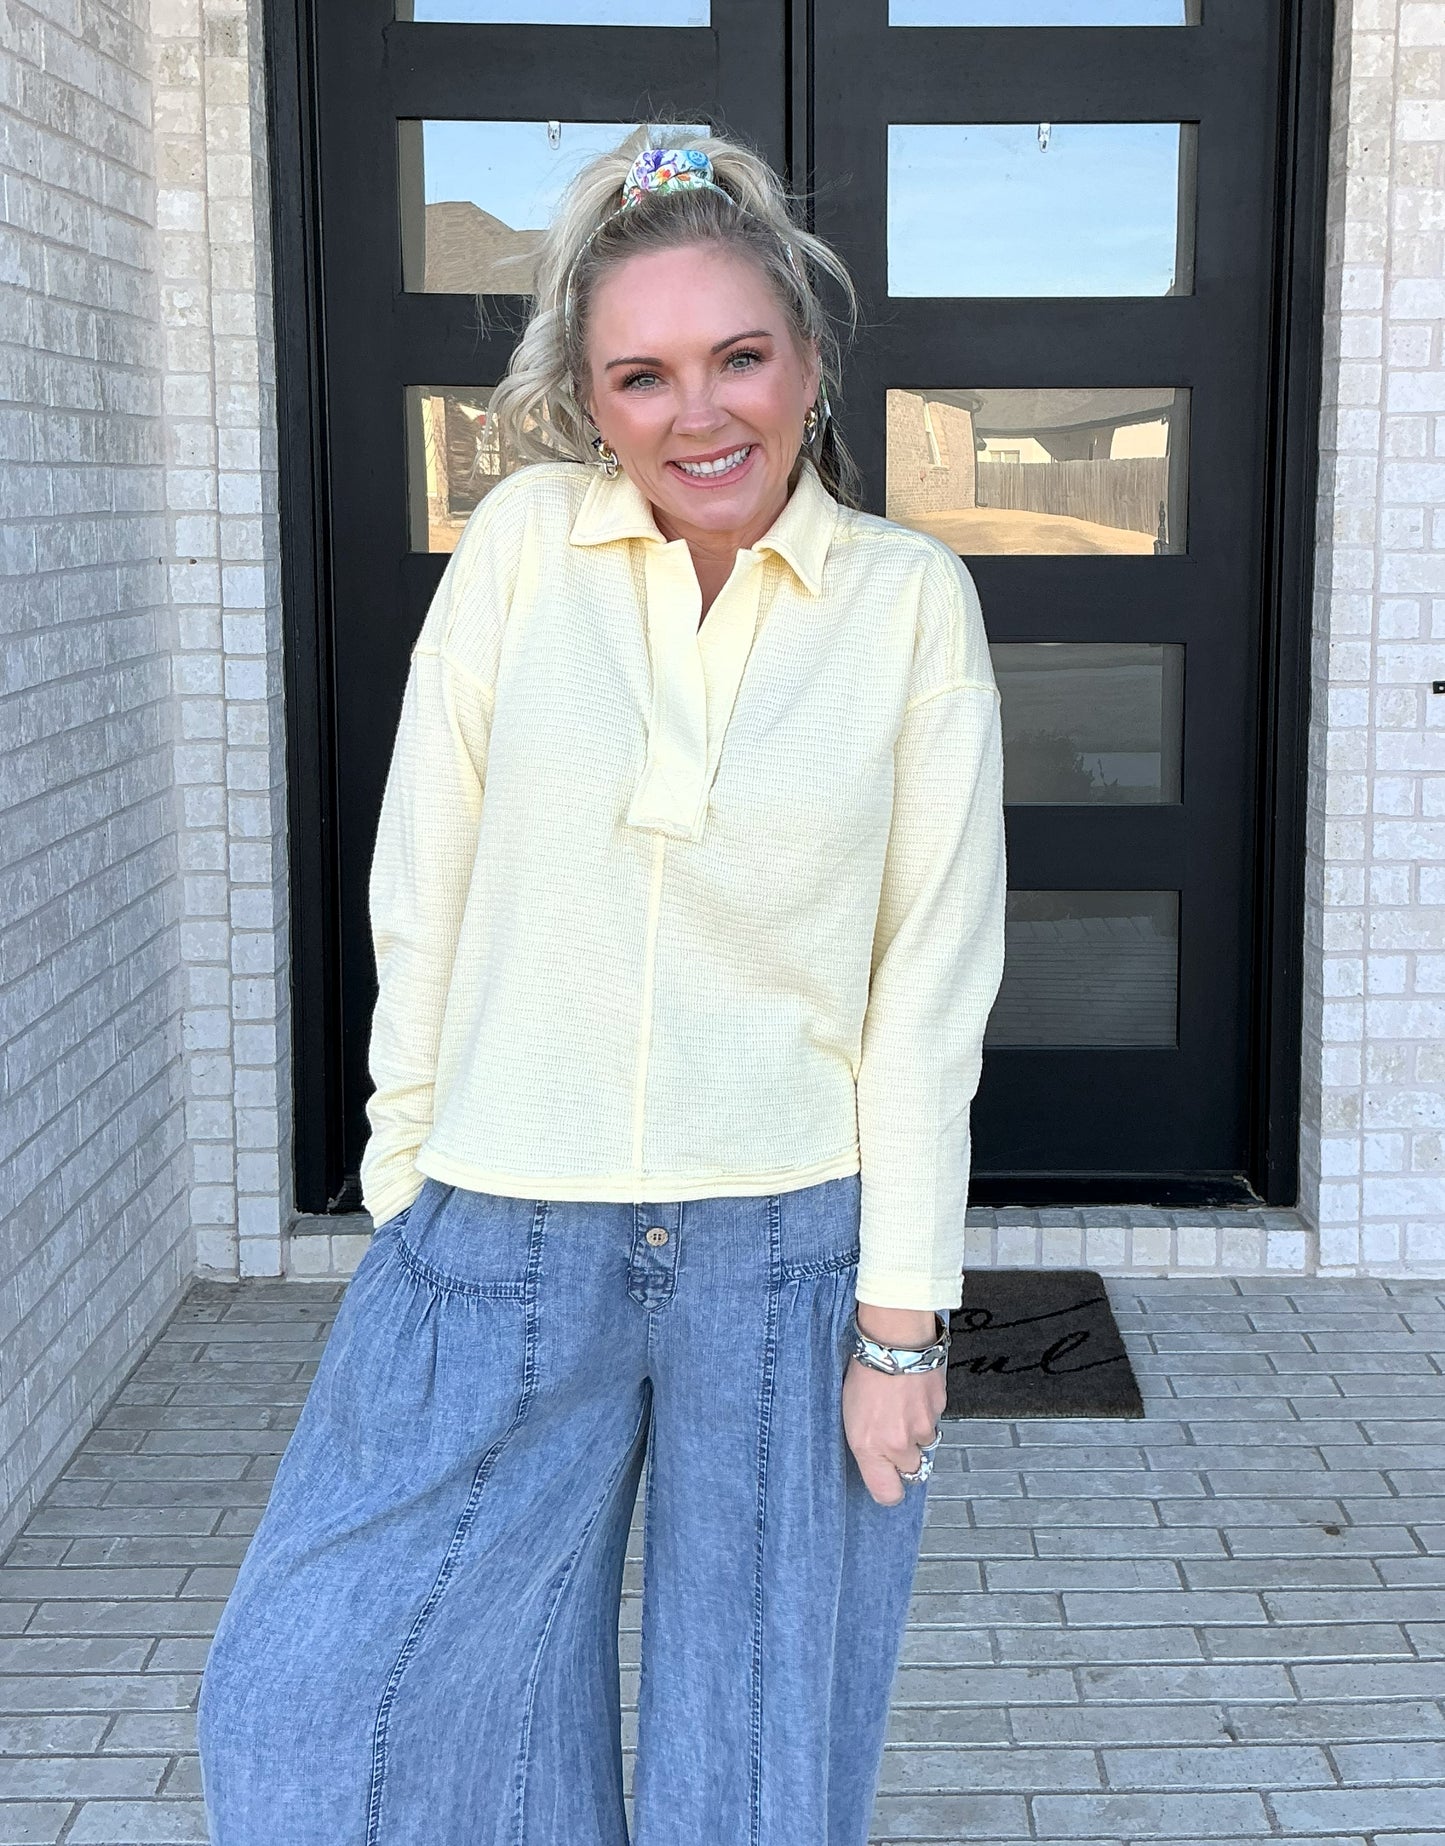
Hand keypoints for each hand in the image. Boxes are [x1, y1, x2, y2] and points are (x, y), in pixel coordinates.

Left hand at [842, 1303, 948, 1506]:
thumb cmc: (864, 1370)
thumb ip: (868, 1444)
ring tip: (901, 1403)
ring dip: (916, 1430)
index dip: (890, 1490)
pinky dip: (926, 1409)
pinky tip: (912, 1390)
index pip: (888, 1494)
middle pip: (912, 1470)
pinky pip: (934, 1419)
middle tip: (893, 1431)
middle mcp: (897, 1443)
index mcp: (869, 1446)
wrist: (894, 1339)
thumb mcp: (849, 1412)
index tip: (888, 1482)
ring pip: (925, 1443)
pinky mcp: (939, 1410)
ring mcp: (921, 1427)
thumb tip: (880, 1461)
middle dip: (905, 1456)